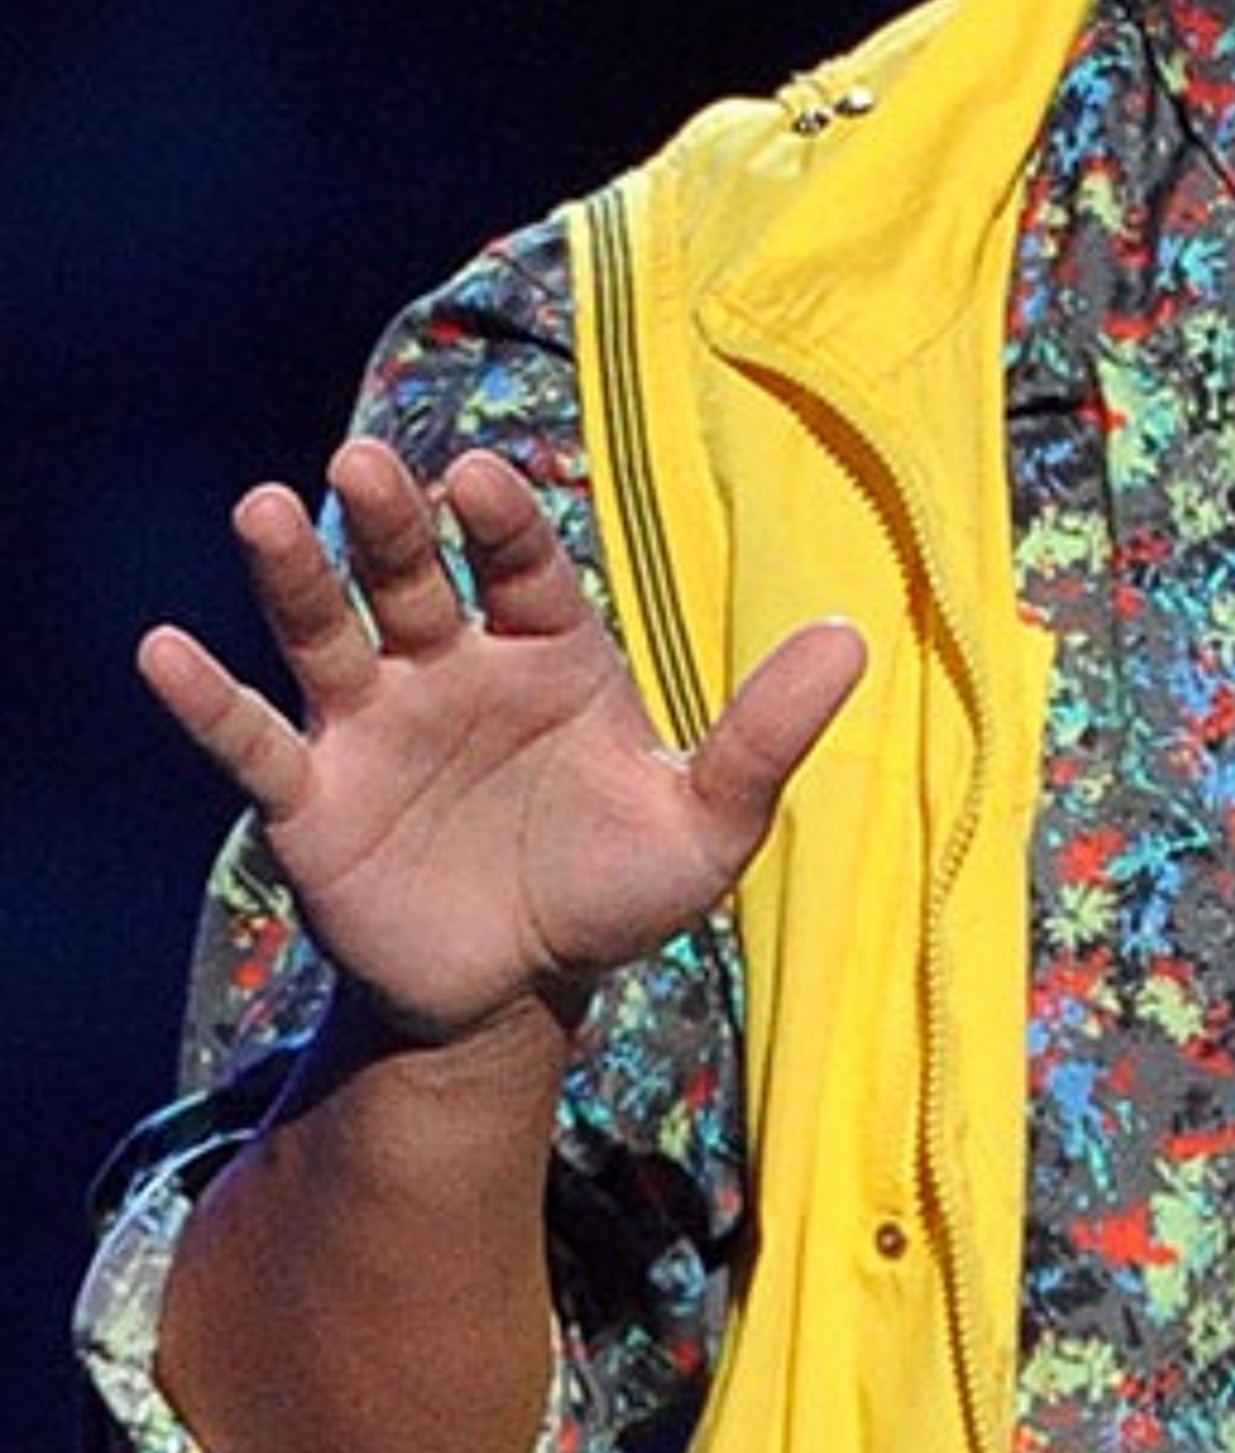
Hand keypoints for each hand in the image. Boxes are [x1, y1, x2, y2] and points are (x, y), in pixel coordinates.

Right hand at [138, 437, 863, 1045]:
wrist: (520, 988)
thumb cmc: (614, 886)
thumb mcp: (705, 825)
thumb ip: (764, 735)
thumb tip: (853, 638)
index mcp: (551, 649)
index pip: (524, 564)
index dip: (499, 522)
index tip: (477, 476)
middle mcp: (454, 666)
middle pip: (416, 575)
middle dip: (391, 522)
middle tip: (361, 464)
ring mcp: (376, 725)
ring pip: (327, 632)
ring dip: (295, 574)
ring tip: (261, 508)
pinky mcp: (314, 799)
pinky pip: (253, 739)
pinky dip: (208, 700)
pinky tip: (163, 650)